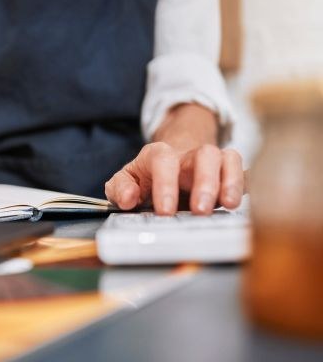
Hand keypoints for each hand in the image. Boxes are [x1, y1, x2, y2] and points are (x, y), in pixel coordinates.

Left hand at [105, 142, 243, 214]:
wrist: (170, 164)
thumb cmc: (147, 178)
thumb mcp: (125, 180)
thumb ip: (120, 188)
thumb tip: (128, 199)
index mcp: (159, 155)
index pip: (163, 160)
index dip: (165, 184)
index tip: (165, 212)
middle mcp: (189, 156)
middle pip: (204, 155)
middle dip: (205, 182)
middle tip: (201, 211)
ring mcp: (212, 163)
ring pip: (228, 159)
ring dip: (231, 182)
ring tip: (229, 205)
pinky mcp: (228, 174)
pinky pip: (244, 172)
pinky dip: (247, 185)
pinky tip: (245, 203)